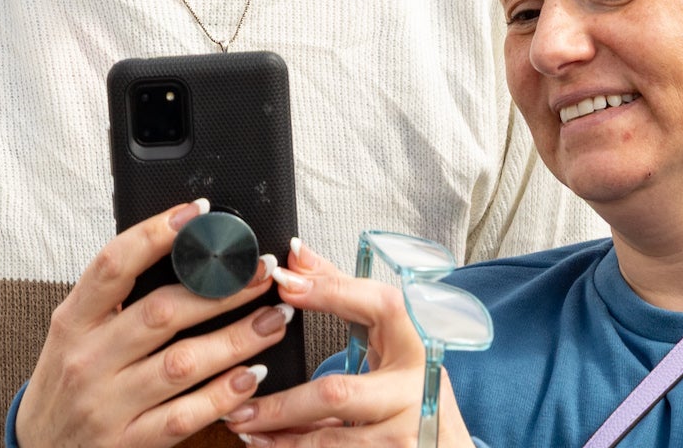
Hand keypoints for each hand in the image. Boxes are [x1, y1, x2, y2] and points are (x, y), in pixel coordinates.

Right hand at [17, 201, 289, 447]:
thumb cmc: (65, 384)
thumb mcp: (72, 334)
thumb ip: (113, 300)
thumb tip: (178, 252)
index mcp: (72, 321)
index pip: (113, 265)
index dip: (156, 233)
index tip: (200, 213)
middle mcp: (87, 359)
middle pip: (161, 313)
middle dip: (221, 289)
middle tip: (261, 271)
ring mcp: (107, 404)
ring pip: (183, 364)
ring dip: (236, 339)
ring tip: (273, 319)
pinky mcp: (128, 443)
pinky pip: (185, 416)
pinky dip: (223, 395)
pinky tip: (251, 376)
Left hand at [224, 240, 474, 446]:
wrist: (444, 441)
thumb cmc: (408, 380)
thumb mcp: (387, 335)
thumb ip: (341, 292)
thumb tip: (296, 254)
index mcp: (415, 342)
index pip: (378, 305)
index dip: (330, 291)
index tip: (283, 282)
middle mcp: (415, 388)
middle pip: (337, 392)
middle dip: (281, 402)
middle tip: (237, 404)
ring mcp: (406, 431)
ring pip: (331, 439)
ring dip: (280, 435)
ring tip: (241, 426)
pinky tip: (270, 444)